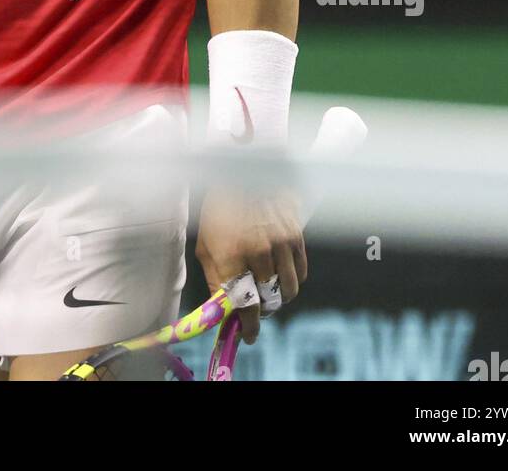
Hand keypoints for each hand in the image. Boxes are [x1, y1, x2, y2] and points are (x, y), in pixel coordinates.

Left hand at [196, 187, 306, 343]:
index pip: (246, 304)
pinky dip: (292, 281)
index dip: (248, 326)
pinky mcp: (296, 234)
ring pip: (288, 290)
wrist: (242, 171)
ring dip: (277, 299)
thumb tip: (224, 309)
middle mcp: (260, 250)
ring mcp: (281, 242)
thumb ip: (216, 280)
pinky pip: (301, 273)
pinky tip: (279, 276)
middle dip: (261, 312)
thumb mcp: (207, 245)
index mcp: (232, 253)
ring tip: (266, 293)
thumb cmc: (219, 209)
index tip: (247, 336)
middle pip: (269, 300)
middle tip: (254, 311)